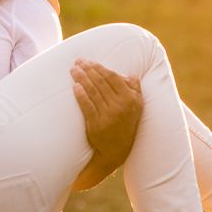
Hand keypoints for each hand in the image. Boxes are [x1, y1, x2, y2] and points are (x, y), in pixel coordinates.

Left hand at [70, 60, 142, 189]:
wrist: (117, 149)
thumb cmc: (126, 123)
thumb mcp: (137, 105)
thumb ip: (135, 87)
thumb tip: (125, 73)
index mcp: (130, 99)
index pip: (113, 77)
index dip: (100, 68)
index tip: (90, 62)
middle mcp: (120, 106)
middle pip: (100, 83)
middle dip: (88, 70)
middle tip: (78, 62)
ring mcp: (108, 116)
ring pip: (93, 92)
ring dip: (82, 79)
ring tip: (74, 70)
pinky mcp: (96, 124)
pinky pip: (87, 106)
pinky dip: (80, 95)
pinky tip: (75, 87)